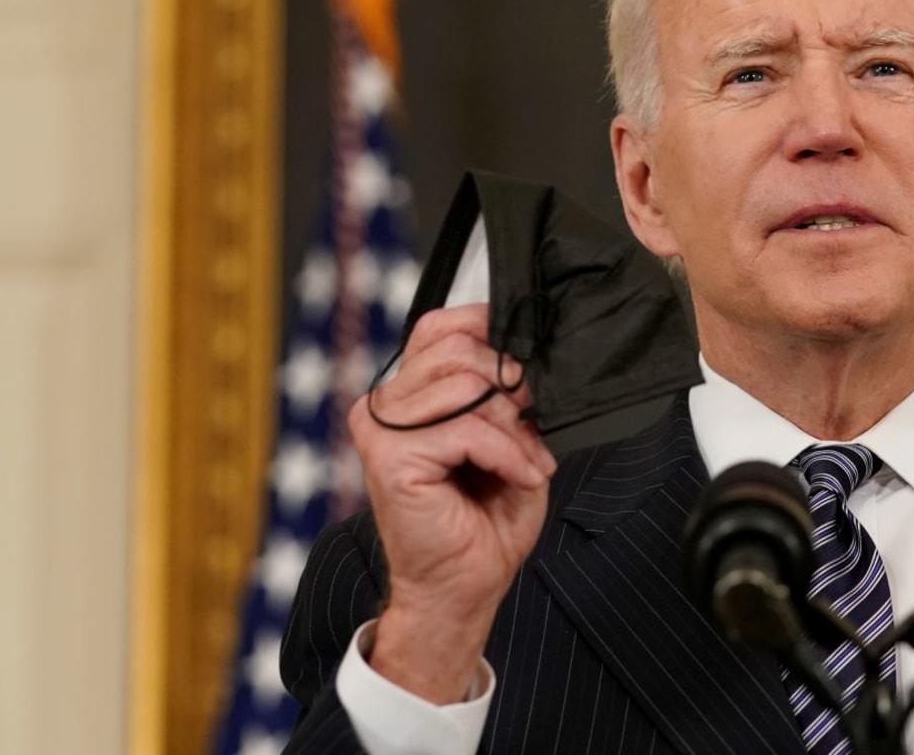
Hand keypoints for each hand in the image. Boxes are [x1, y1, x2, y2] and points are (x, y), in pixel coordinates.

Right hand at [348, 303, 555, 702]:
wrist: (464, 586)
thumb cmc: (484, 519)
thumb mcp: (509, 439)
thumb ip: (509, 393)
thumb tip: (528, 357)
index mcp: (409, 392)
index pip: (444, 326)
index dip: (493, 334)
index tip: (529, 372)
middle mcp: (385, 403)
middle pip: (459, 348)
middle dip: (511, 385)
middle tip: (532, 429)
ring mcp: (380, 428)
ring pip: (466, 385)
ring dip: (512, 427)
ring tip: (526, 463)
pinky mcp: (389, 457)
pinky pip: (467, 430)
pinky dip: (507, 453)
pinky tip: (521, 477)